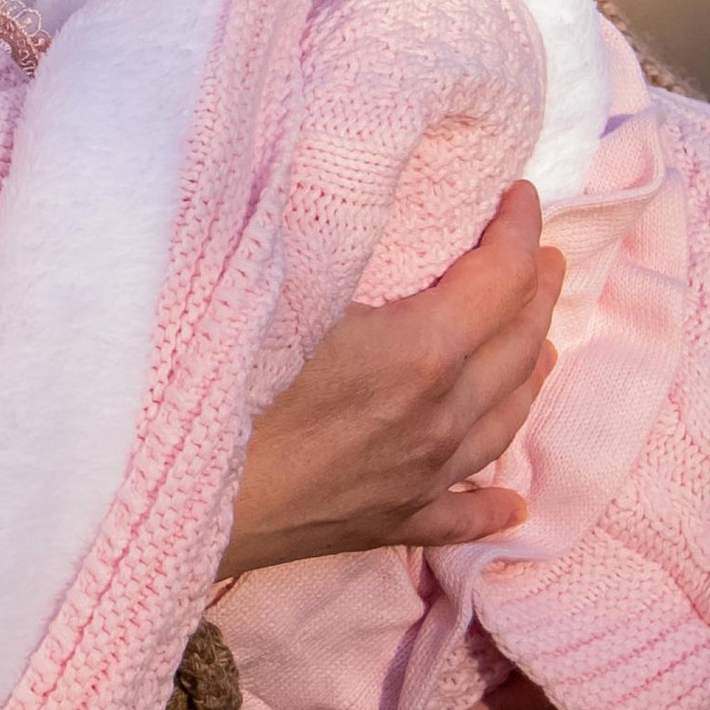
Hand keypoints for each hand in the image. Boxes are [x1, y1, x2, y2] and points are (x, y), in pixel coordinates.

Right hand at [220, 181, 564, 580]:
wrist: (165, 495)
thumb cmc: (213, 384)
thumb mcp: (281, 286)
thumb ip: (335, 239)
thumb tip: (354, 186)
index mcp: (420, 354)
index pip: (498, 279)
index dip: (517, 229)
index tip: (521, 194)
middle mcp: (436, 420)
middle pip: (514, 348)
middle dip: (535, 292)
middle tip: (543, 255)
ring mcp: (416, 479)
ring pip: (501, 425)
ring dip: (529, 374)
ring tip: (543, 343)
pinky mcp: (382, 523)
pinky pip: (456, 514)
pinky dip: (490, 503)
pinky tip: (510, 505)